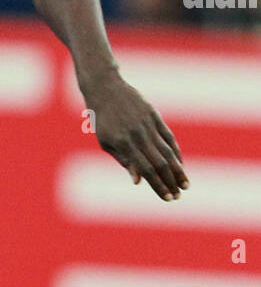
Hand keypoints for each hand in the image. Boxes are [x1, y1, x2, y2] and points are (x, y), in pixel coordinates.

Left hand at [89, 77, 188, 200]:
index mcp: (124, 144)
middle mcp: (138, 135)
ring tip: (185, 185)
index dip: (158, 185)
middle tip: (178, 196)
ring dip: (177, 170)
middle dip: (170, 182)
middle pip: (160, 163)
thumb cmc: (102, 119)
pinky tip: (180, 164)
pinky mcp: (154, 116)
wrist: (105, 88)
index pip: (146, 170)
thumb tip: (138, 181)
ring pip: (167, 151)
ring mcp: (148, 125)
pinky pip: (168, 137)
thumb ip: (124, 160)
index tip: (167, 198)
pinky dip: (176, 151)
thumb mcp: (106, 142)